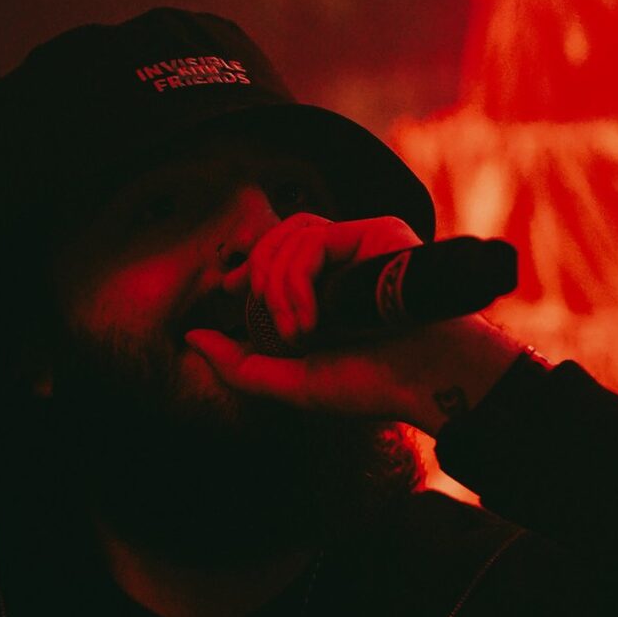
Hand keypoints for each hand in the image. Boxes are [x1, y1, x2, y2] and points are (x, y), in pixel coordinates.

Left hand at [185, 213, 523, 434]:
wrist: (425, 381)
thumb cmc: (372, 384)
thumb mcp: (291, 381)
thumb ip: (239, 364)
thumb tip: (191, 338)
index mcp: (325, 285)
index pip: (273, 253)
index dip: (246, 266)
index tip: (229, 291)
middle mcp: (342, 259)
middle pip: (273, 241)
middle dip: (259, 286)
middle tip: (283, 333)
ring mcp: (360, 242)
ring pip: (288, 236)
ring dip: (278, 288)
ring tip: (300, 333)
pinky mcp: (376, 232)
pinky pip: (311, 241)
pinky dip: (297, 282)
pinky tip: (312, 318)